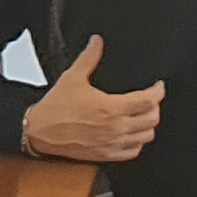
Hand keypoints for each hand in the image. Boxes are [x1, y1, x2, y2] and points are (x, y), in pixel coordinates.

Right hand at [21, 36, 163, 162]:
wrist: (38, 131)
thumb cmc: (55, 108)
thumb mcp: (73, 78)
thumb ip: (89, 58)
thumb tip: (97, 42)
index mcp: (111, 107)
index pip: (148, 100)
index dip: (158, 91)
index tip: (157, 87)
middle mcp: (116, 127)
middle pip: (152, 119)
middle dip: (154, 107)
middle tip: (149, 101)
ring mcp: (112, 143)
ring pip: (146, 136)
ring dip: (147, 125)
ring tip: (141, 117)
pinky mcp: (106, 155)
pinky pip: (133, 151)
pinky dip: (137, 143)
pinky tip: (130, 134)